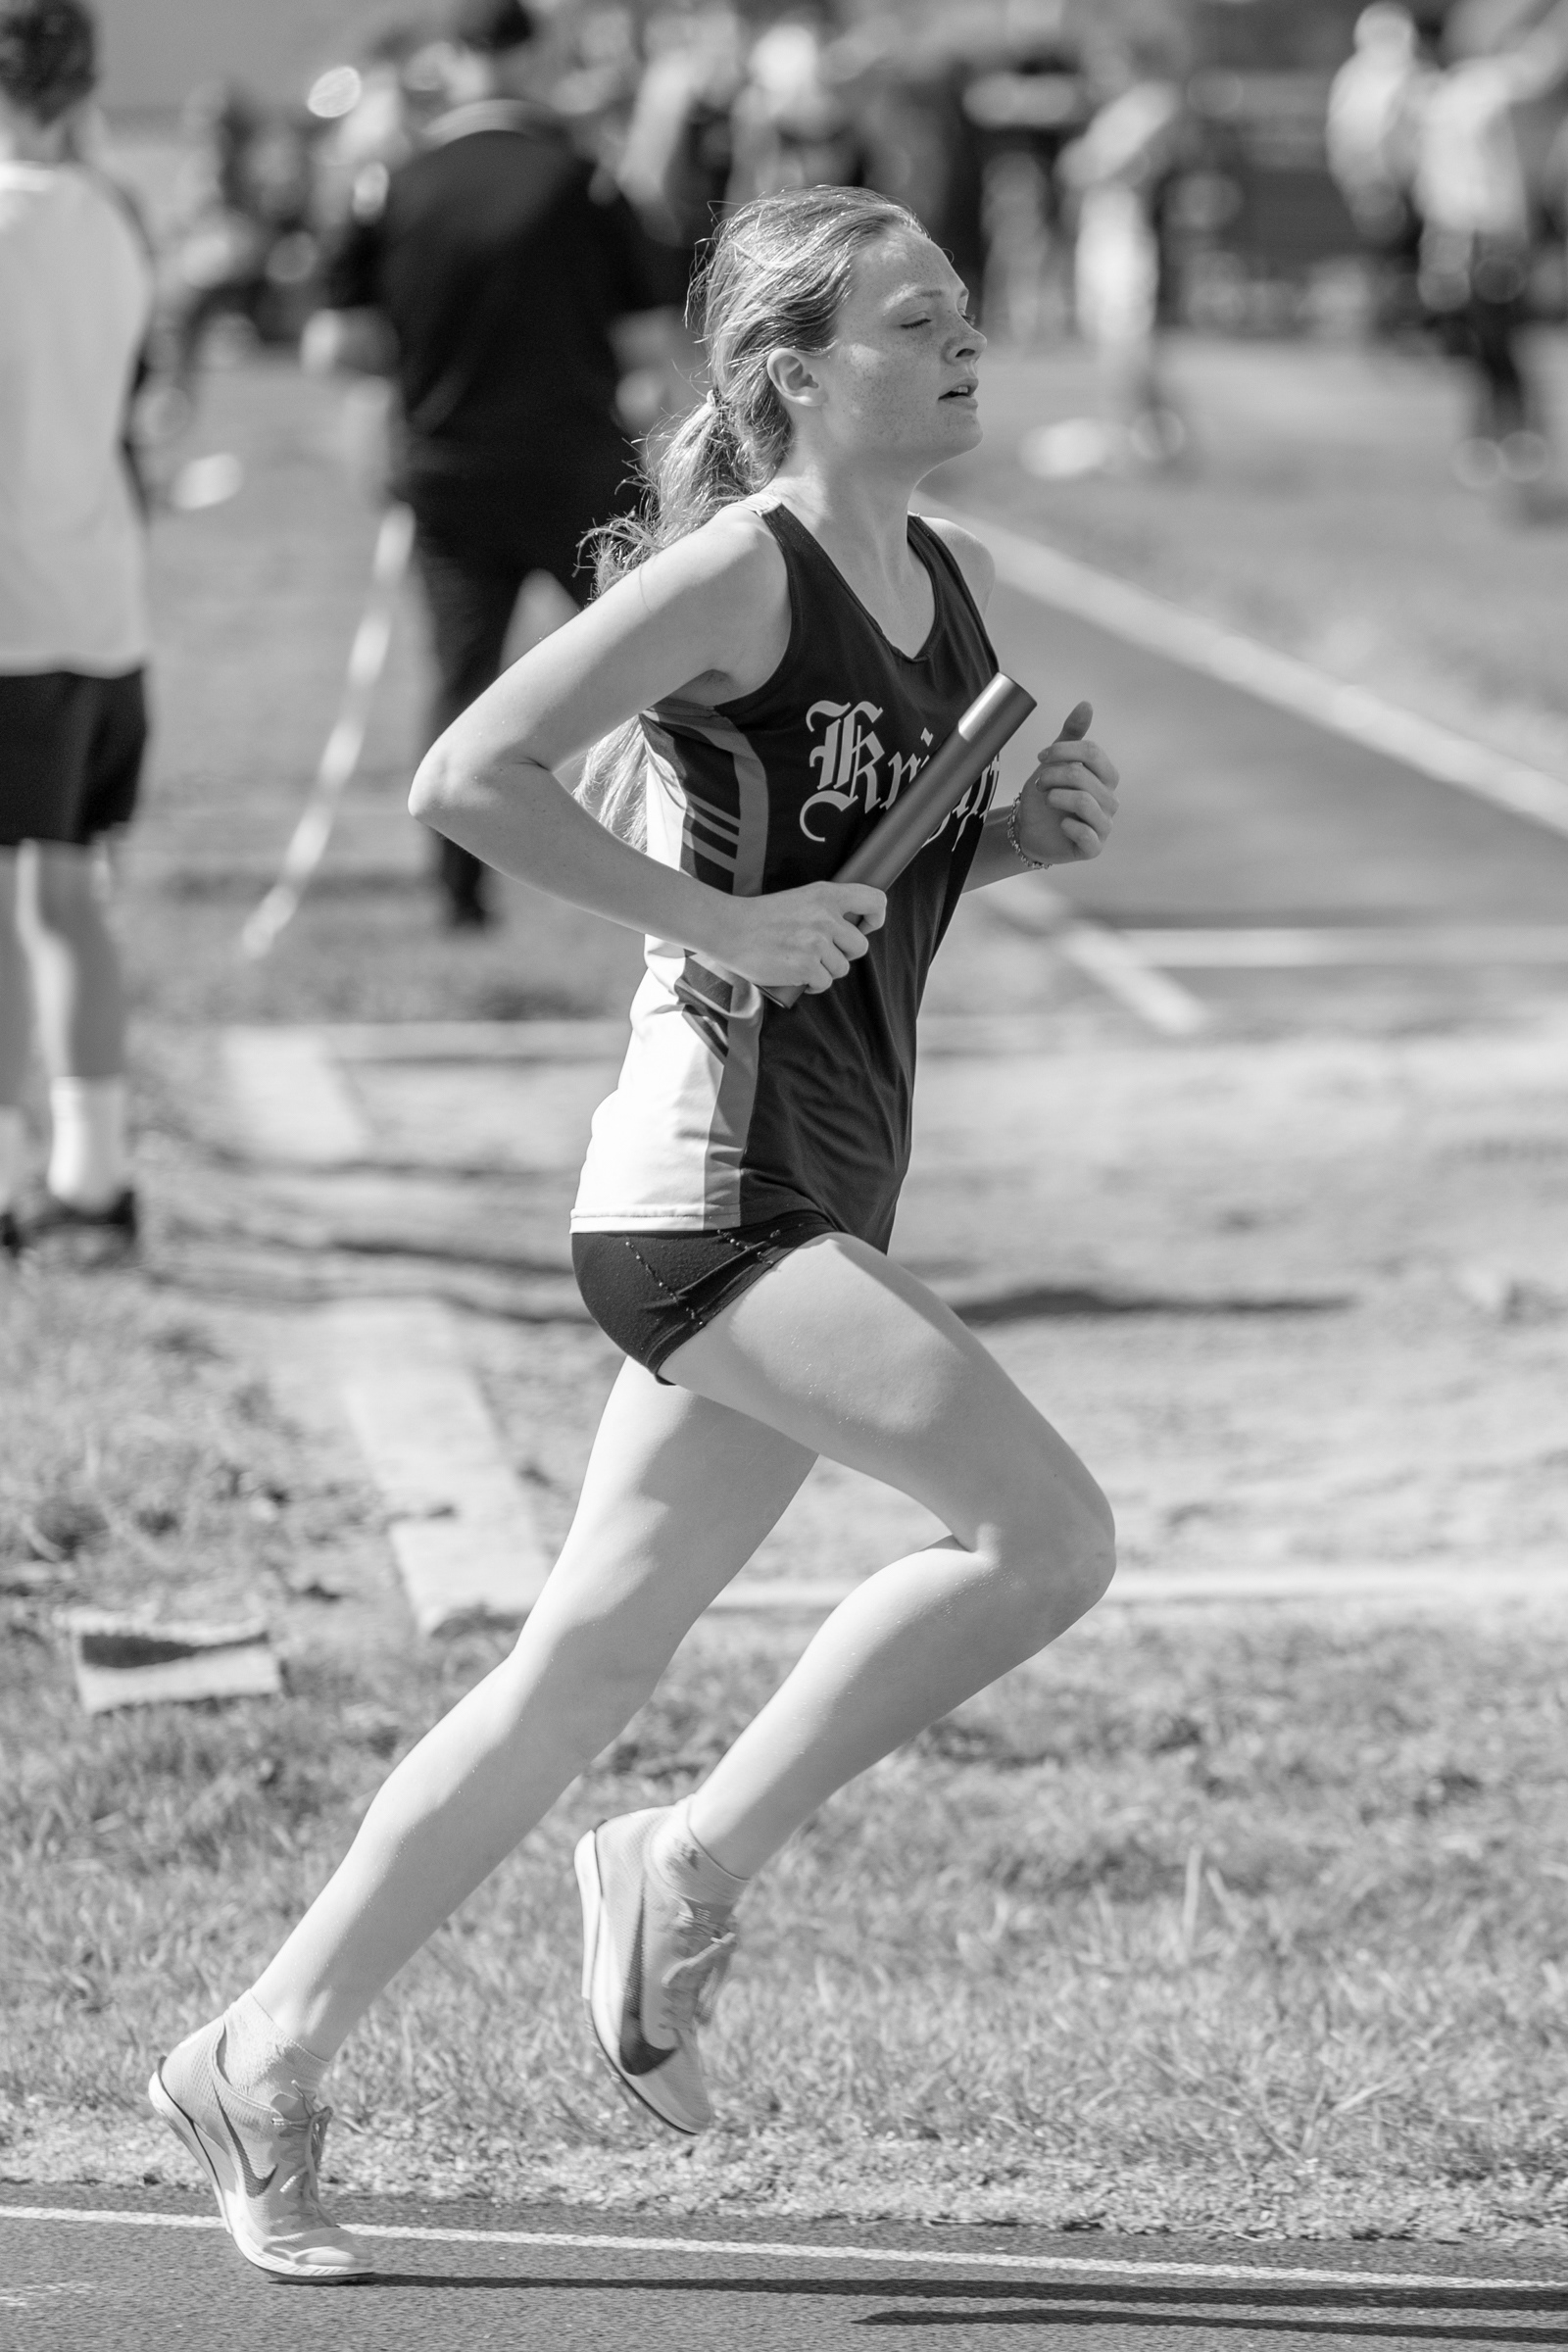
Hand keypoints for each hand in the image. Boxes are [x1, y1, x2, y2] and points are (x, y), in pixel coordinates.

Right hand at [714, 880, 885, 993]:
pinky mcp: (806, 966)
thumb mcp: (801, 898)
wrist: (730, 928)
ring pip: (842, 969)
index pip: (875, 901)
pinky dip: (812, 985)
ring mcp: (817, 943)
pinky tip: (796, 975)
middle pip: (860, 946)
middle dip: (843, 954)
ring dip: (825, 971)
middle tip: (820, 952)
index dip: (875, 918)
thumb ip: (827, 908)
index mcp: (827, 895)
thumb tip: (852, 926)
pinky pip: (824, 984)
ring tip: (802, 962)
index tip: (863, 927)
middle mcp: (826, 917)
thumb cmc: (762, 916)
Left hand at [1012, 700, 1119, 864]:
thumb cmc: (1045, 795)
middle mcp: (1109, 800)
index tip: (1041, 756)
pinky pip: (1088, 835)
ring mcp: (1103, 825)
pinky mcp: (1093, 848)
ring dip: (1056, 797)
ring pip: (1085, 802)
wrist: (1028, 829)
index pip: (1093, 752)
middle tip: (1039, 783)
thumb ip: (1070, 736)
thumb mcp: (1054, 763)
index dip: (1063, 751)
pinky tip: (1060, 823)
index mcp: (1105, 777)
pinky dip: (1069, 826)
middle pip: (1083, 776)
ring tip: (1046, 799)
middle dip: (1053, 776)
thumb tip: (1086, 704)